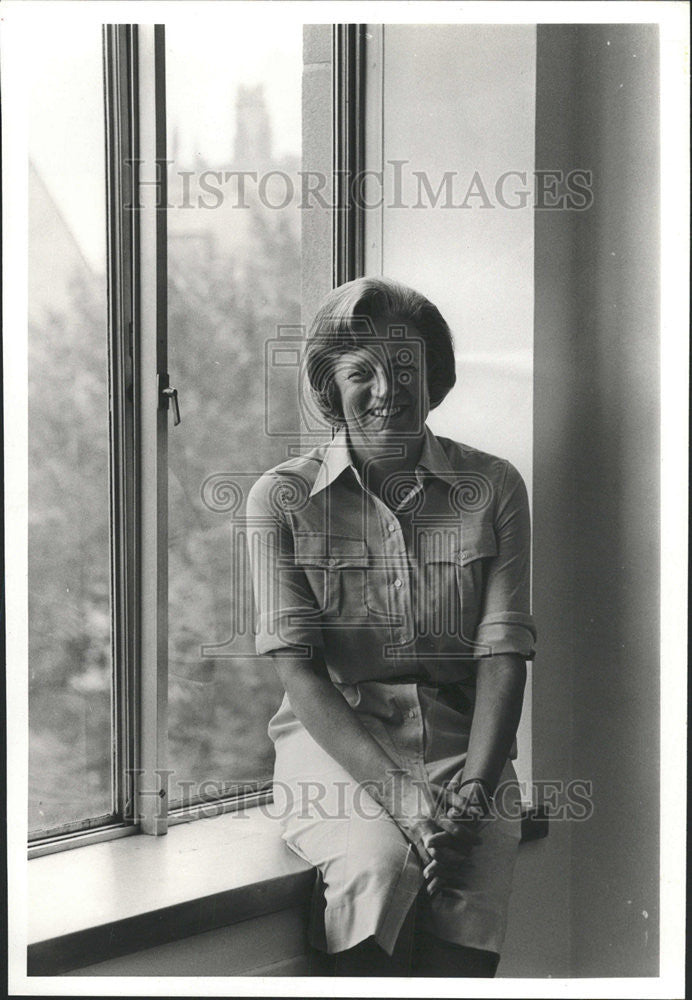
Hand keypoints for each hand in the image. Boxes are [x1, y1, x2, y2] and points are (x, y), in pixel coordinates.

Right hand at [420, 780, 492, 896]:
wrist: (395, 790)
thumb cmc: (421, 790)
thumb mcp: (440, 791)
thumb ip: (459, 801)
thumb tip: (476, 811)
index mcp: (432, 813)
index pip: (454, 830)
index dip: (469, 837)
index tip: (479, 841)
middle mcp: (423, 827)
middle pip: (441, 852)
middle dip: (457, 858)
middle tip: (470, 856)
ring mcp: (415, 836)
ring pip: (431, 859)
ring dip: (447, 865)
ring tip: (461, 864)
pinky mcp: (411, 841)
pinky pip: (424, 859)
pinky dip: (436, 866)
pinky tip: (447, 867)